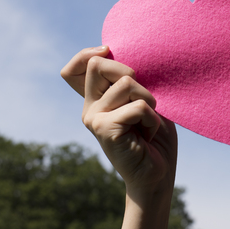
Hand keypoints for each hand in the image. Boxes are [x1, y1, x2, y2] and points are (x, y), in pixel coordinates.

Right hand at [61, 46, 176, 228]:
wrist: (157, 174)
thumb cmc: (155, 135)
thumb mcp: (144, 99)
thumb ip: (131, 81)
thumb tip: (126, 57)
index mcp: (97, 99)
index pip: (72, 70)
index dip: (88, 54)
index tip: (109, 54)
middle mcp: (90, 107)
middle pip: (97, 64)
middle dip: (129, 71)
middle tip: (144, 97)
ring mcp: (94, 118)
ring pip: (126, 83)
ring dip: (150, 100)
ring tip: (149, 121)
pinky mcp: (105, 130)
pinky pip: (137, 107)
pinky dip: (152, 119)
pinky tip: (148, 134)